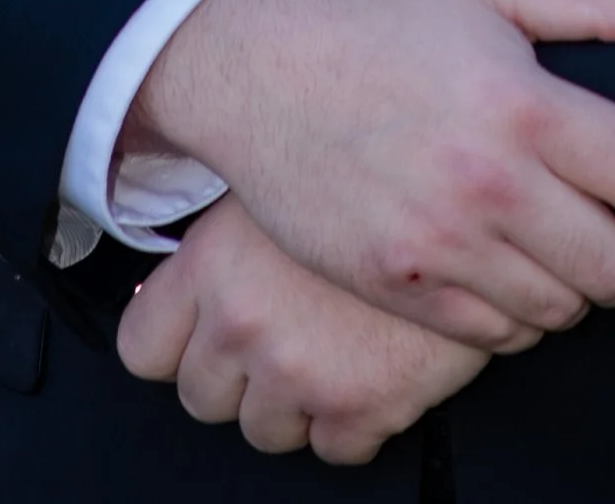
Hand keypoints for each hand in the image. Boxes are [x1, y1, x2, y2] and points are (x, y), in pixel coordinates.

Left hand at [118, 195, 488, 464]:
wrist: (473, 190)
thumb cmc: (378, 164)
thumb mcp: (283, 179)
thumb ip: (231, 234)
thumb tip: (192, 273)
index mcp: (213, 262)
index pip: (141, 347)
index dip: (172, 343)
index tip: (196, 334)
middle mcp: (244, 323)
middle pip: (202, 397)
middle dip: (238, 375)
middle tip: (281, 333)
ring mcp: (299, 373)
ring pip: (264, 432)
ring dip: (294, 401)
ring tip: (331, 345)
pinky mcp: (362, 408)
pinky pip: (334, 450)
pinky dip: (353, 420)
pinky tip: (372, 365)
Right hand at [124, 0, 614, 347]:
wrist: (264, 76)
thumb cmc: (386, 26)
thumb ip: (600, 3)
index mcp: (526, 103)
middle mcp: (492, 181)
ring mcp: (444, 243)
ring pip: (562, 310)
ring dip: (580, 291)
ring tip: (563, 253)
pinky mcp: (402, 285)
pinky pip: (498, 337)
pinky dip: (522, 319)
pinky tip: (511, 275)